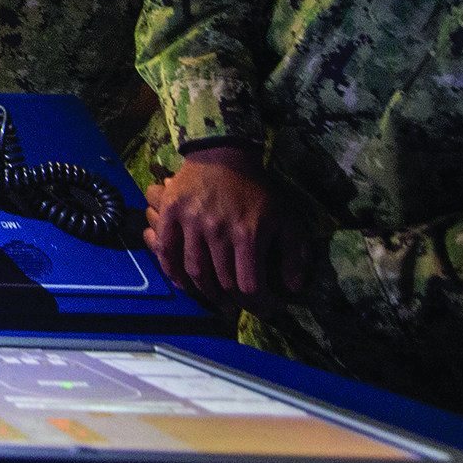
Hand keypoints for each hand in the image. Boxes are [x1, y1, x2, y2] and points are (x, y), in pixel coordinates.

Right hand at [143, 144, 312, 316]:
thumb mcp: (287, 218)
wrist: (223, 154)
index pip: (249, 284)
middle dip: (235, 302)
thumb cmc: (257, 189)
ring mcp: (190, 223)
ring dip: (206, 293)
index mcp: (248, 234)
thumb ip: (296, 254)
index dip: (259, 303)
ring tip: (217, 301)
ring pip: (195, 272)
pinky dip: (172, 272)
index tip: (267, 308)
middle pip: (222, 282)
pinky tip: (183, 283)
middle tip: (241, 308)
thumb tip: (292, 288)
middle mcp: (218, 232)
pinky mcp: (171, 214)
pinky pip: (167, 251)